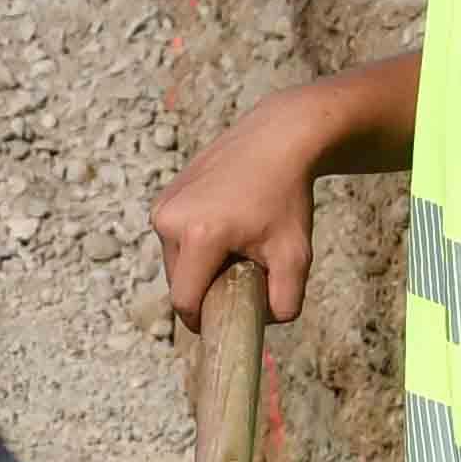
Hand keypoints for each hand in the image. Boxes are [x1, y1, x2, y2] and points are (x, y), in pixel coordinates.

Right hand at [145, 81, 341, 324]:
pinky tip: (223, 224)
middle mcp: (171, 220)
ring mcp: (163, 205)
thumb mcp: (296, 255)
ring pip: (174, 261)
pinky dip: (194, 243)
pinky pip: (174, 238)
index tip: (223, 319)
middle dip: (205, 288)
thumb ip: (286, 302)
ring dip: (199, 266)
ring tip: (234, 243)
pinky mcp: (163, 196)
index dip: (202, 320)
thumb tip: (263, 322)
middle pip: (178, 282)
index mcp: (200, 236)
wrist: (278, 139)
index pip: (184, 302)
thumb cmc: (287, 197)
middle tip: (240, 273)